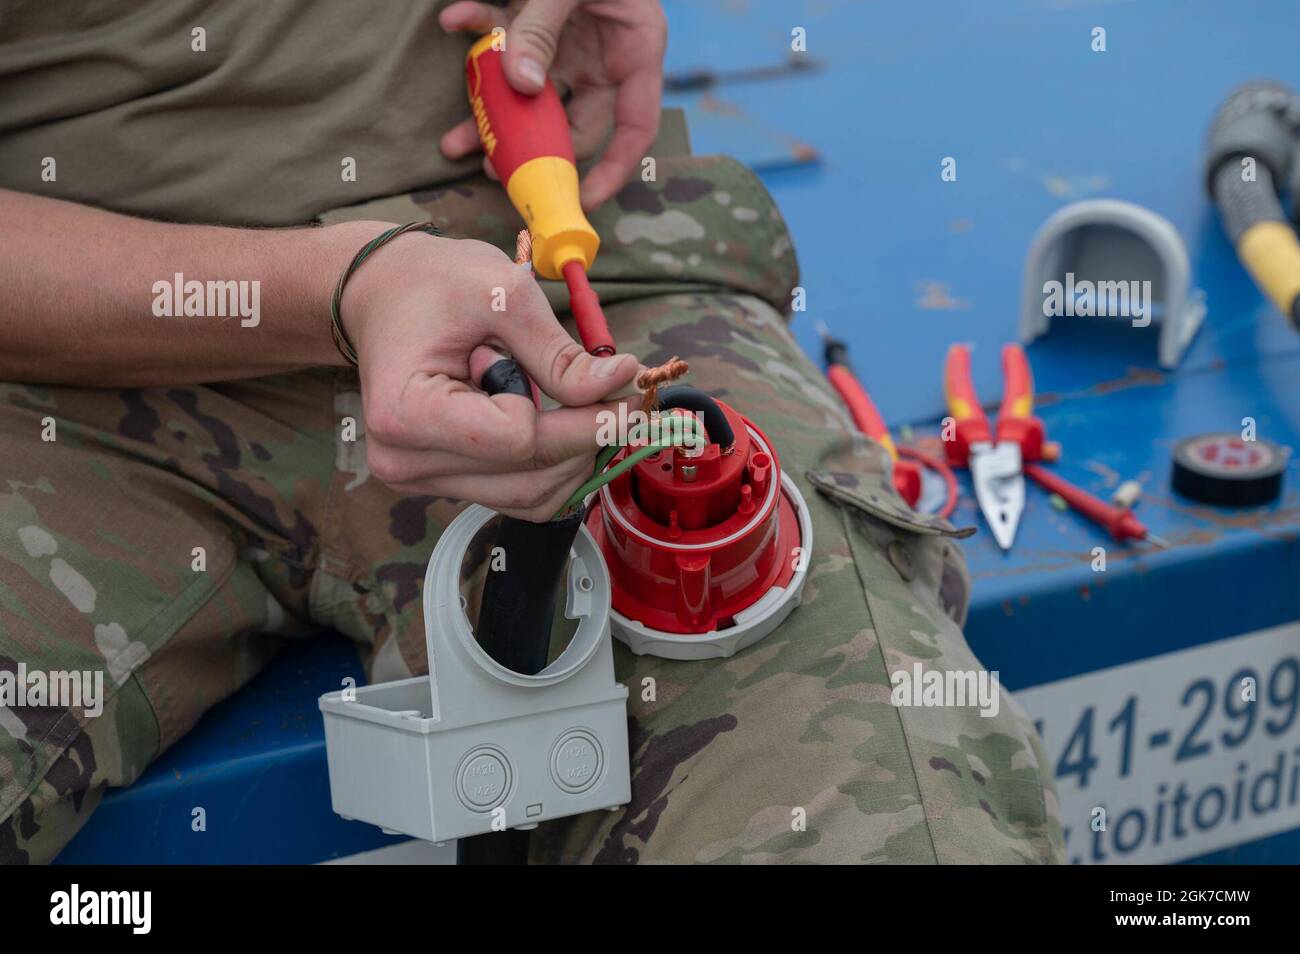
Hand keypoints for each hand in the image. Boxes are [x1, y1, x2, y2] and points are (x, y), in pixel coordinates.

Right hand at [338, 227, 639, 519]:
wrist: (385, 294)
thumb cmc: (435, 283)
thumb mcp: (502, 294)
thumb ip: (559, 352)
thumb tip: (621, 383)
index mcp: (406, 413)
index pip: (519, 440)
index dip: (575, 413)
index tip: (613, 376)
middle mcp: (404, 461)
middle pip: (530, 475)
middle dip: (591, 436)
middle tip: (628, 392)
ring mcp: (422, 478)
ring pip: (532, 497)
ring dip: (579, 458)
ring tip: (588, 401)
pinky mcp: (445, 483)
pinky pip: (520, 495)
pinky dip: (557, 467)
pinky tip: (564, 423)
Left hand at [439, 0, 667, 209]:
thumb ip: (543, 29)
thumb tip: (520, 86)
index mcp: (637, 50)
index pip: (636, 128)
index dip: (613, 170)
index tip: (580, 200)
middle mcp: (605, 54)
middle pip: (572, 121)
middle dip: (530, 146)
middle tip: (492, 167)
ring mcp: (570, 41)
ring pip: (531, 94)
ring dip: (491, 113)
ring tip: (456, 140)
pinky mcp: (536, 21)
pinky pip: (505, 39)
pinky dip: (476, 31)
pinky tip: (452, 21)